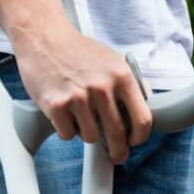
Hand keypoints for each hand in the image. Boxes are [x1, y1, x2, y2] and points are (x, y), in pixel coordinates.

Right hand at [13, 17, 151, 162]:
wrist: (44, 37)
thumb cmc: (81, 52)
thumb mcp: (115, 62)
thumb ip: (132, 84)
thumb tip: (148, 106)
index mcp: (122, 77)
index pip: (143, 119)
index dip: (141, 137)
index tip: (135, 142)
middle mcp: (102, 88)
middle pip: (118, 135)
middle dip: (119, 150)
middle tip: (117, 155)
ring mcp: (78, 97)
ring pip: (91, 137)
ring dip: (88, 134)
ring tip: (83, 117)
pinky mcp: (55, 105)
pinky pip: (68, 134)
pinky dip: (68, 130)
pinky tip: (66, 115)